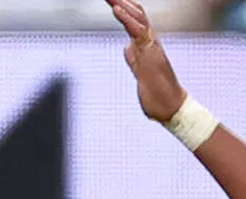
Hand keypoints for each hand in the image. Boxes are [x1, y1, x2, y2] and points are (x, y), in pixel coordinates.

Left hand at [107, 0, 185, 121]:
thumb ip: (134, 58)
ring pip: (137, 19)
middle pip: (136, 15)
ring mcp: (151, 46)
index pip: (135, 20)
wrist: (169, 106)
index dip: (124, 9)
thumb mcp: (139, 71)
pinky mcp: (149, 53)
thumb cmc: (156, 91)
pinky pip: (137, 31)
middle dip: (121, 2)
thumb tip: (128, 48)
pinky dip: (127, 18)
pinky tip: (116, 9)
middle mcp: (150, 41)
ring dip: (122, 5)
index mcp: (146, 44)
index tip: (112, 0)